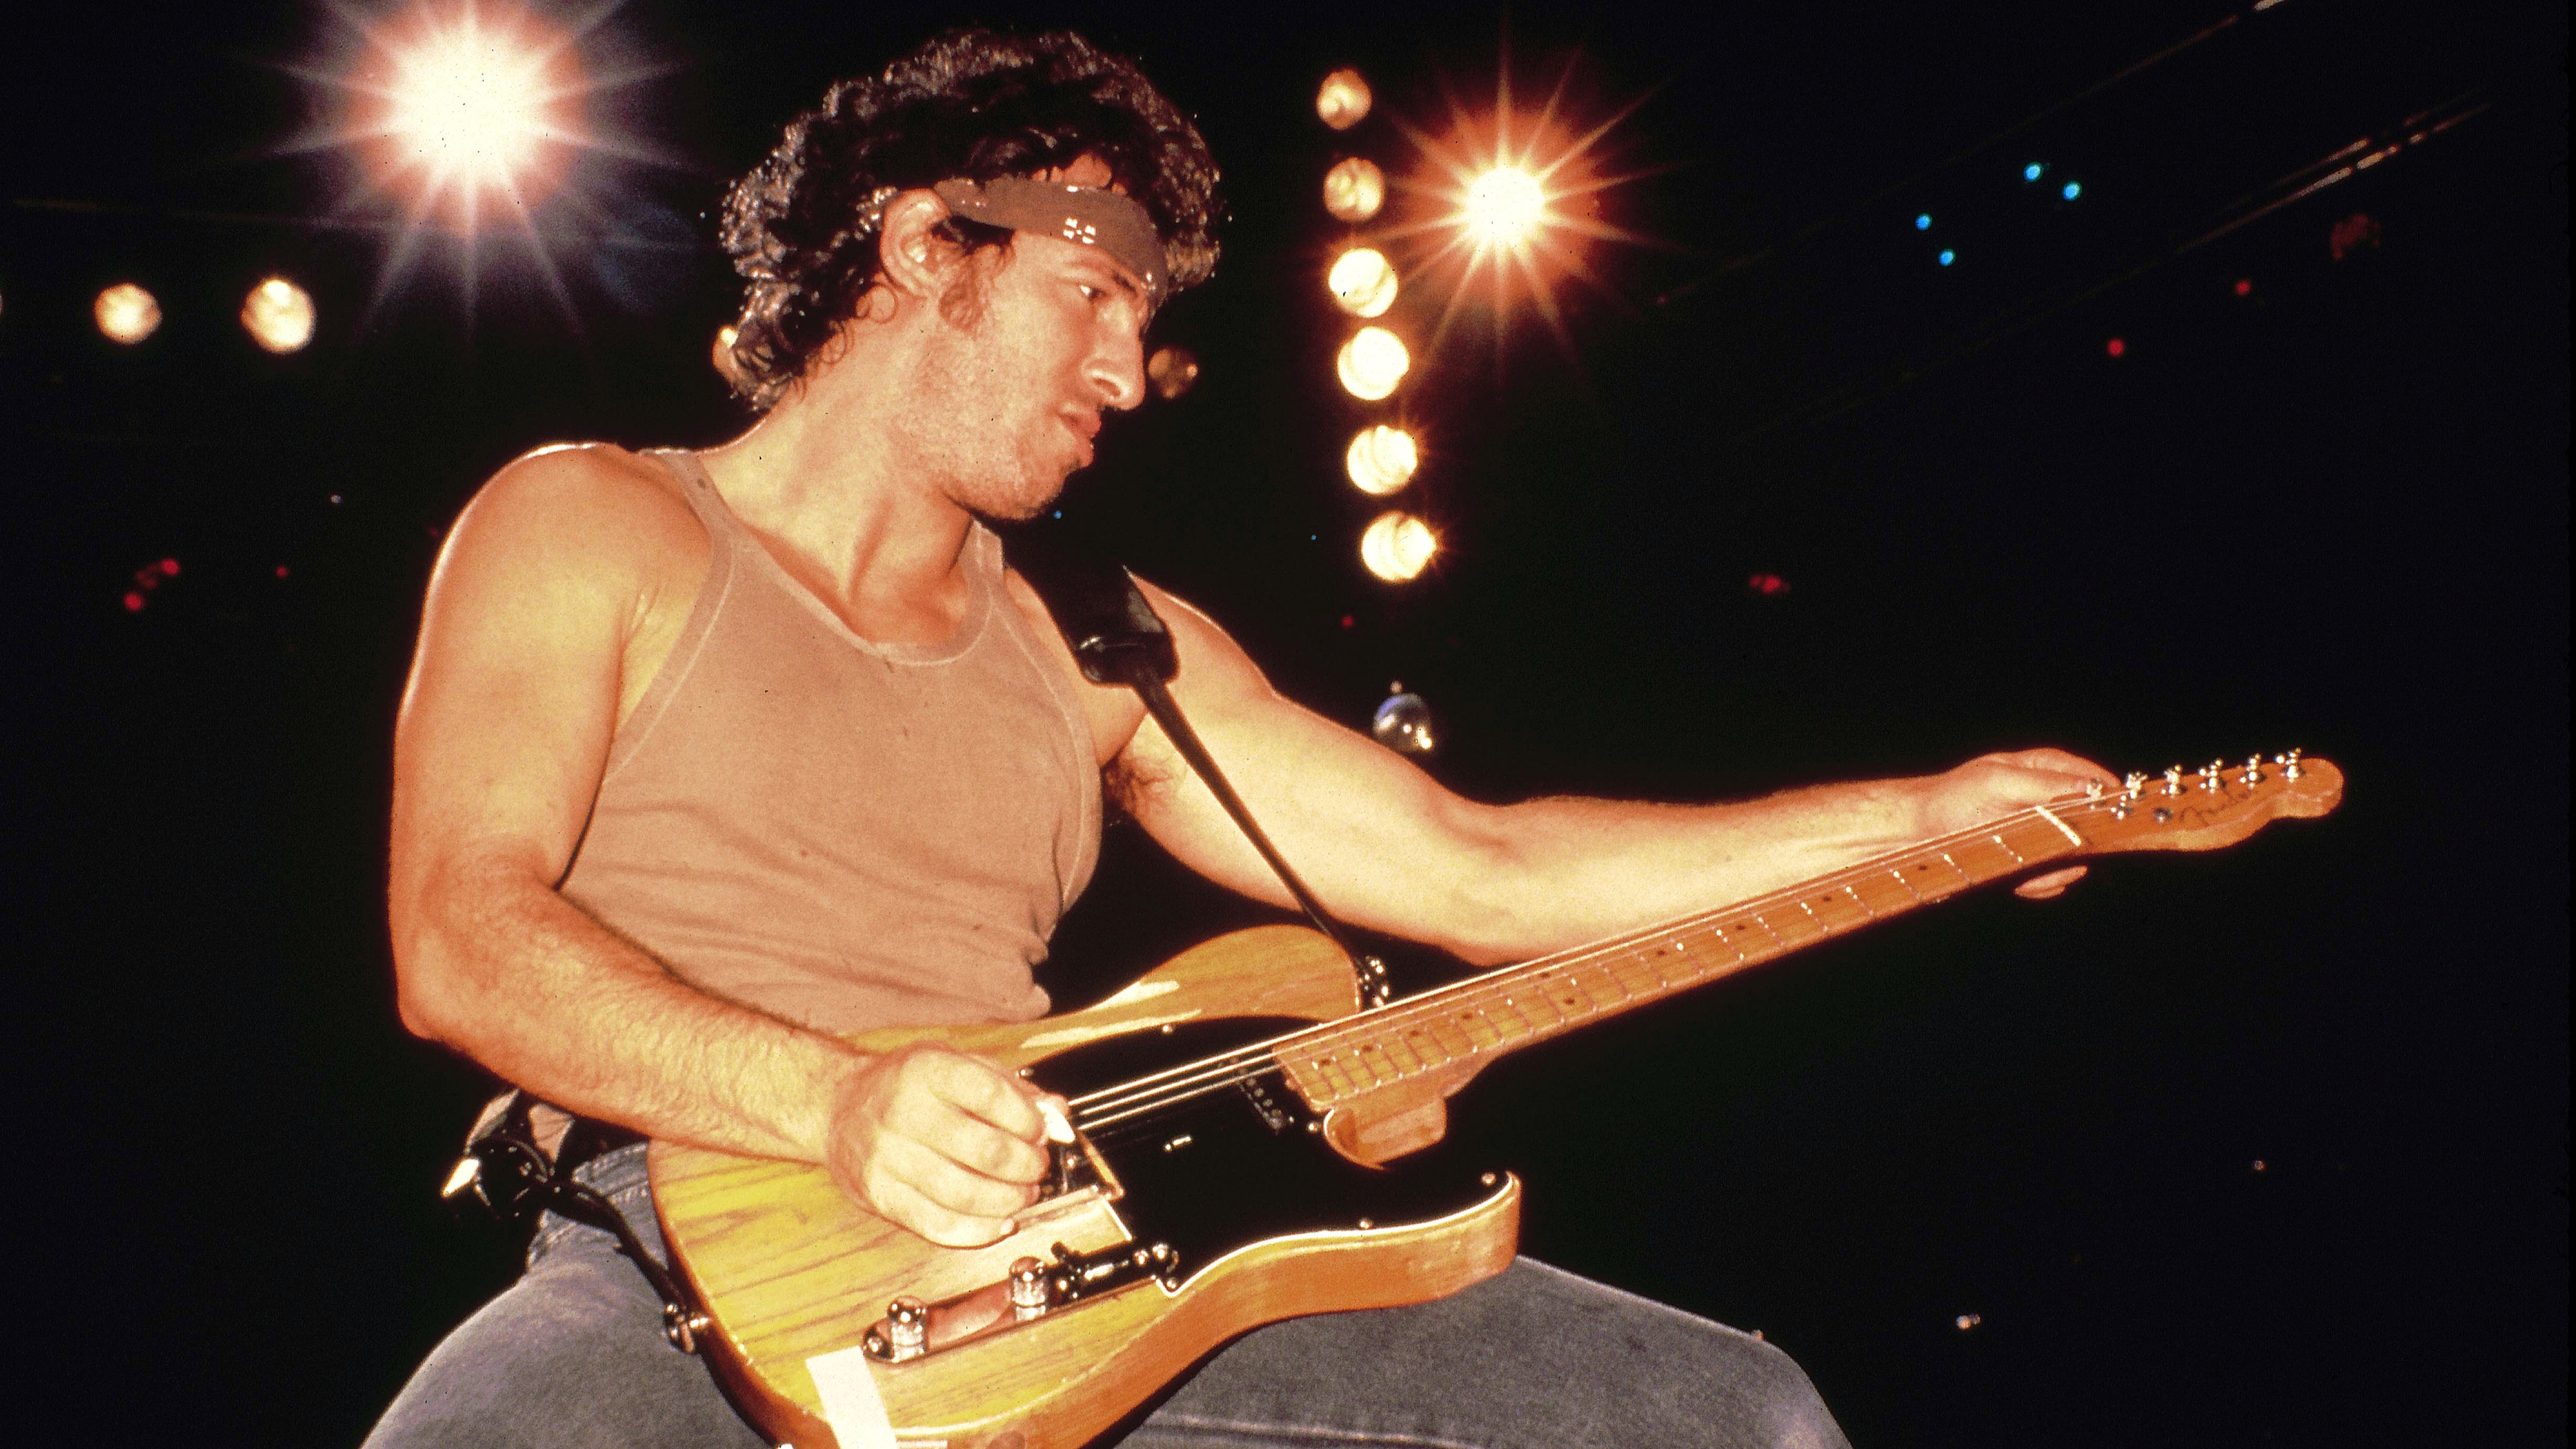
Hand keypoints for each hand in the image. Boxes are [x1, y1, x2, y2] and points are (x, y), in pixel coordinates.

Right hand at [823, 1043, 1061, 1247]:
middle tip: (1036, 1167)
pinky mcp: (879, 1195)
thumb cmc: (903, 1086)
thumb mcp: (956, 1066)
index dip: (1029, 1121)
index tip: (1040, 1131)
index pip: (993, 1096)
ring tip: (1022, 1194)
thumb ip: (1011, 1088)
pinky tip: (998, 1221)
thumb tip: (1058, 1115)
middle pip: (986, 1151)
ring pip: (965, 1194)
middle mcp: (902, 1111)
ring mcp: (887, 1157)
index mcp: (926, 1070)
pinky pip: (937, 1224)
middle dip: (1027, 1166)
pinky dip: (978, 1230)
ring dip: (1008, 1201)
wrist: (836, 1107)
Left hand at [1917, 747, 2117, 900]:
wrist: (1918, 831)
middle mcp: (2050, 802)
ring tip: (2022, 862)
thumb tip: (2093, 788)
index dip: (2112, 800)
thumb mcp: (2000, 781)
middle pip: (2091, 826)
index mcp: (2047, 769)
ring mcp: (2041, 835)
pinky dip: (2036, 883)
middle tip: (2065, 851)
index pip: (2097, 782)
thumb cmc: (1954, 797)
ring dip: (2054, 867)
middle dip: (2080, 843)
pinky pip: (2050, 879)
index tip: (2121, 817)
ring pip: (2073, 858)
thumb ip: (2048, 785)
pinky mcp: (2029, 863)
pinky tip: (2016, 877)